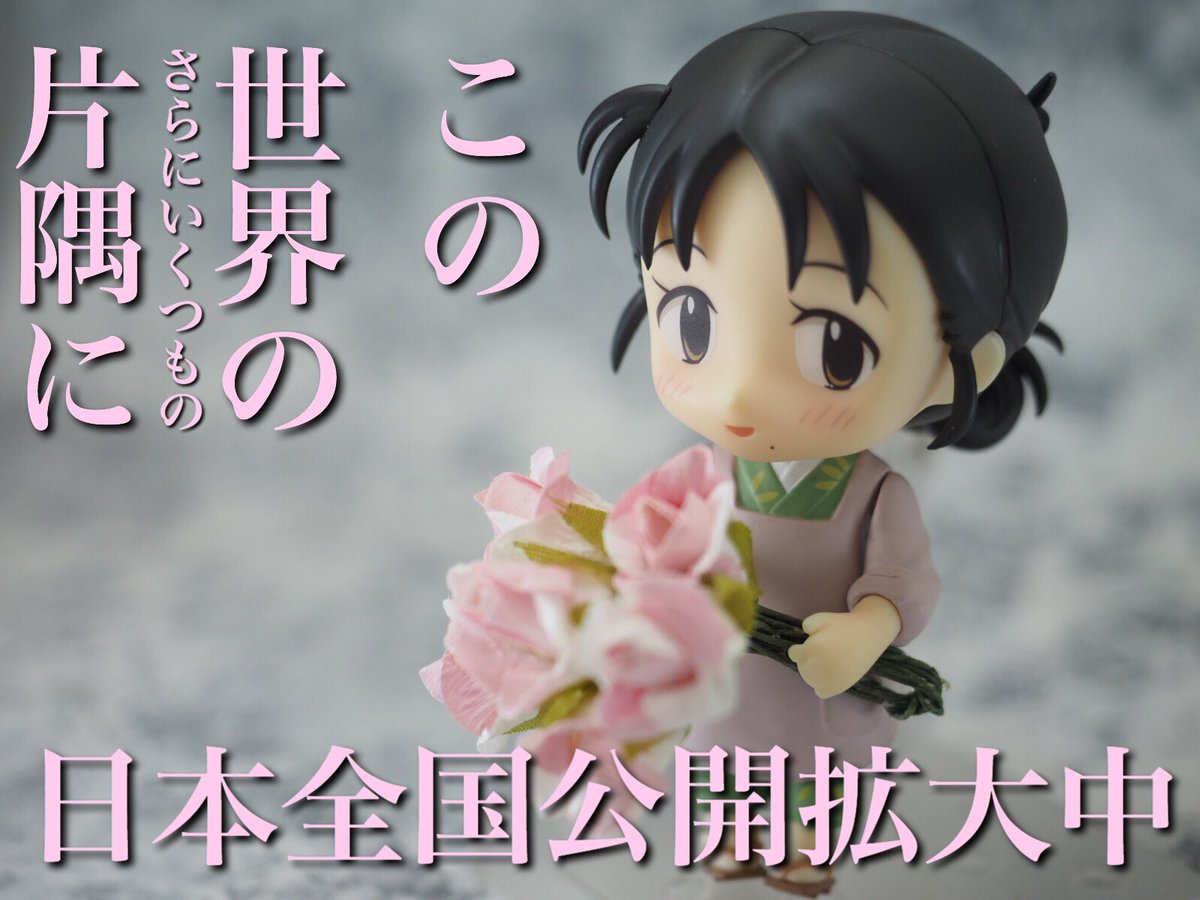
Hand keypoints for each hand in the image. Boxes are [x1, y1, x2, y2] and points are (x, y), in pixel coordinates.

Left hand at [786, 595, 900, 698]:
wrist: (869, 635)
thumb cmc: (843, 625)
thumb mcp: (820, 618)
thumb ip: (805, 627)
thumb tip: (803, 638)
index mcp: (814, 649)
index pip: (794, 654)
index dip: (799, 648)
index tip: (808, 644)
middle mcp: (821, 667)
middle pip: (801, 668)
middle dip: (805, 660)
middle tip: (818, 652)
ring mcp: (832, 680)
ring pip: (810, 680)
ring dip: (811, 672)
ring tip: (823, 661)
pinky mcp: (841, 687)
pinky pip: (821, 692)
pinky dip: (821, 684)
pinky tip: (828, 673)